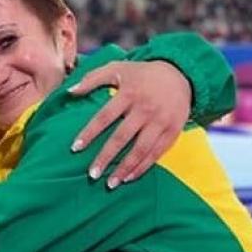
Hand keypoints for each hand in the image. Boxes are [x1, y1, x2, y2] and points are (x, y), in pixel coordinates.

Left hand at [68, 60, 190, 187]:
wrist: (181, 74)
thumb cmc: (143, 74)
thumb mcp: (118, 69)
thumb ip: (93, 78)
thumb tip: (70, 91)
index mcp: (129, 94)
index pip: (104, 117)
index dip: (89, 133)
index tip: (75, 148)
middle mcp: (145, 109)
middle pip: (121, 138)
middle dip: (106, 157)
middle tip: (92, 174)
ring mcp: (160, 122)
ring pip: (140, 149)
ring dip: (124, 168)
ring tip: (110, 183)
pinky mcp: (173, 131)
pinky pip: (156, 153)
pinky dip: (143, 167)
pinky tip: (129, 177)